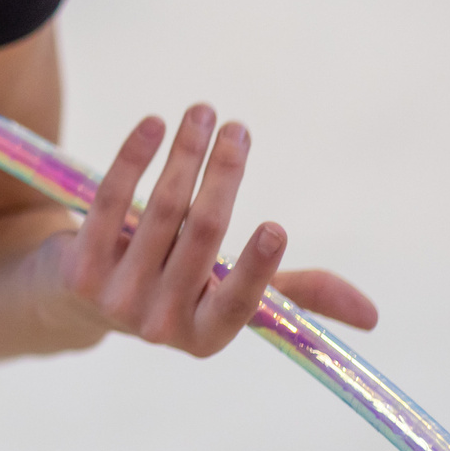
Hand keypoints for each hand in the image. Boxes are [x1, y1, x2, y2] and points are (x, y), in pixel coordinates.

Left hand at [58, 105, 378, 356]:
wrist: (74, 301)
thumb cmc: (174, 290)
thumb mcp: (229, 299)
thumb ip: (293, 295)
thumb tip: (374, 314)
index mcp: (207, 337)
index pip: (239, 305)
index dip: (256, 269)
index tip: (276, 226)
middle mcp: (159, 325)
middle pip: (200, 236)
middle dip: (224, 175)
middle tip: (237, 128)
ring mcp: (115, 296)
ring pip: (159, 210)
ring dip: (185, 153)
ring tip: (202, 113)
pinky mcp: (79, 264)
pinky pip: (110, 201)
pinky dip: (133, 158)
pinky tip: (154, 126)